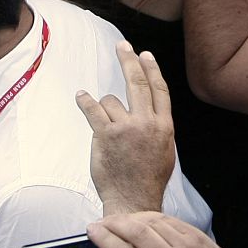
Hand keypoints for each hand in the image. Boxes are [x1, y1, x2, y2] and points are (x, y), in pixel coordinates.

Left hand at [76, 42, 175, 214]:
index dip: (152, 69)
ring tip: (108, 129)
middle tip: (123, 46)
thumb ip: (158, 127)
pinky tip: (81, 96)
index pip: (159, 89)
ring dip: (106, 110)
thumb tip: (151, 111)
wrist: (133, 201)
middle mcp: (146, 123)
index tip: (146, 55)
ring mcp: (125, 128)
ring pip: (111, 101)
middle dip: (129, 60)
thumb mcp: (166, 150)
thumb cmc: (148, 179)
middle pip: (137, 82)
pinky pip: (93, 110)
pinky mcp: (105, 135)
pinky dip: (85, 101)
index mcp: (164, 126)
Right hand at [87, 211, 247, 247]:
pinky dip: (150, 217)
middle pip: (135, 232)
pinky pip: (168, 219)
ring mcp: (187, 246)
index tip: (91, 230)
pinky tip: (140, 220)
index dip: (104, 239)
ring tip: (118, 221)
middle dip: (113, 223)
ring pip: (151, 221)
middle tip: (100, 222)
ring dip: (130, 218)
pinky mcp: (197, 235)